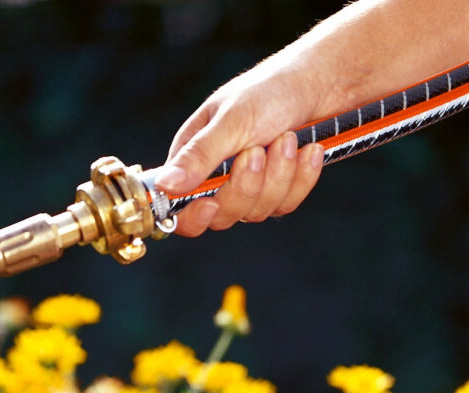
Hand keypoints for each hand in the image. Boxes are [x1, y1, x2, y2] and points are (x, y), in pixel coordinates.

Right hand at [154, 66, 325, 236]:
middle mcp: (215, 177)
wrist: (323, 82)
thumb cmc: (271, 90)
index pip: (177, 206)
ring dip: (278, 176)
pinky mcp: (278, 190)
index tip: (210, 204)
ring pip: (256, 211)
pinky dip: (300, 178)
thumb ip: (198, 155)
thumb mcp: (231, 121)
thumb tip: (164, 185)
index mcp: (192, 158)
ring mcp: (248, 187)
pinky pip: (285, 204)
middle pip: (220, 215)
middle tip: (258, 150)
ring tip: (288, 138)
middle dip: (246, 186)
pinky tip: (307, 151)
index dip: (191, 215)